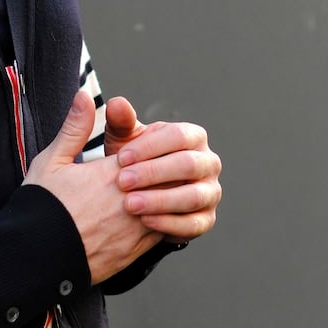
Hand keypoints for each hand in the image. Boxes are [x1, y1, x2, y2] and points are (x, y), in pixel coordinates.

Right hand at [23, 92, 162, 282]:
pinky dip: (165, 221)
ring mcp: (134, 227)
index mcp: (110, 174)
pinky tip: (156, 216)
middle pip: (166, 177)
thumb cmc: (40, 207)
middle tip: (163, 167)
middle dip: (166, 170)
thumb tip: (84, 96)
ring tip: (161, 190)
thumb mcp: (52, 161)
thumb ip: (74, 129)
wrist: (34, 259)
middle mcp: (128, 199)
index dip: (151, 148)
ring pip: (170, 205)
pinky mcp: (134, 251)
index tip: (147, 147)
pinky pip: (164, 232)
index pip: (149, 151)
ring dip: (169, 196)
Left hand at [107, 97, 221, 244]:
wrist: (141, 193)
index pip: (179, 136)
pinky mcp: (207, 219)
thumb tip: (116, 103)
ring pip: (193, 196)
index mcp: (193, 137)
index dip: (150, 147)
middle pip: (189, 165)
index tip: (121, 158)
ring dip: (160, 200)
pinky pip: (193, 224)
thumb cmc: (134, 160)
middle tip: (122, 182)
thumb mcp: (125, 140)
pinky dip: (169, 223)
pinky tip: (144, 221)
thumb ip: (120, 122)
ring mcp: (211, 192)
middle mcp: (208, 162)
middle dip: (154, 173)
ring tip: (130, 204)